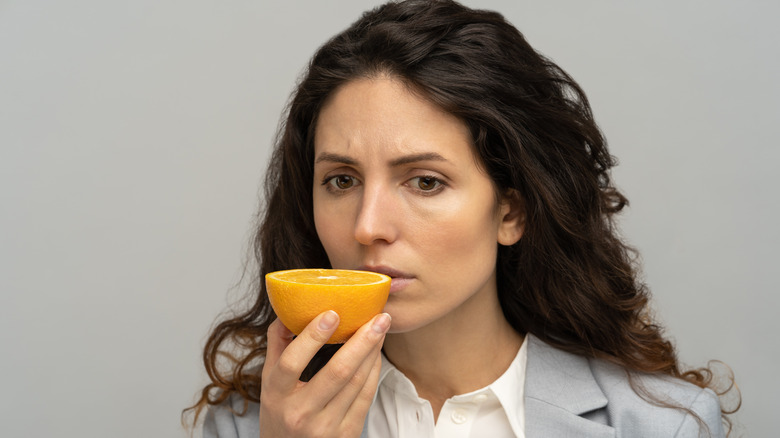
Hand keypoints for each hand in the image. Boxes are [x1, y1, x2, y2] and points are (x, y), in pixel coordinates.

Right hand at [259, 311, 390, 437]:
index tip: (333, 313)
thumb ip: (278, 345)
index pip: (292, 362)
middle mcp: (300, 413)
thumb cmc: (280, 412)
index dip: (312, 336)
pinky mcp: (346, 434)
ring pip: (357, 382)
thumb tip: (290, 310)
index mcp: (276, 394)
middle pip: (337, 372)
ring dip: (373, 352)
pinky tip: (377, 353)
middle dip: (362, 341)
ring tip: (381, 328)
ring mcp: (325, 426)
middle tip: (379, 316)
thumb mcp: (269, 381)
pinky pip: (366, 397)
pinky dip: (374, 371)